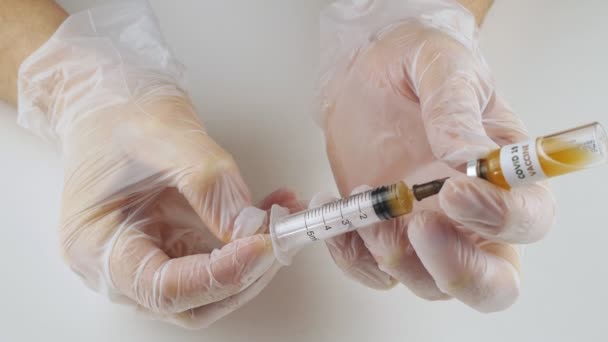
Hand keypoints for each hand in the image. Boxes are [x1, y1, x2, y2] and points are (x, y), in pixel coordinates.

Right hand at [17, 2, 302, 327]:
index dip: (219, 274)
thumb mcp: (165, 136)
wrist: (111, 106)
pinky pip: (215, 265)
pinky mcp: (171, 250)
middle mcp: (117, 267)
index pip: (163, 287)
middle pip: (190, 302)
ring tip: (282, 221)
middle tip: (279, 236)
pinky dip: (247, 247)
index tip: (262, 245)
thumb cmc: (120, 117)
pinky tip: (269, 214)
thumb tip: (250, 228)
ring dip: (252, 263)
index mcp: (96, 243)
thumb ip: (208, 183)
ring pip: (209, 293)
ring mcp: (146, 262)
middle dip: (243, 274)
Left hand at [319, 0, 555, 311]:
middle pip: (492, 285)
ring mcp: (428, 232)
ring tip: (363, 199)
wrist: (367, 78)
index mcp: (505, 176)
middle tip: (418, 227)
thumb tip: (467, 157)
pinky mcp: (384, 236)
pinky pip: (375, 273)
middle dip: (459, 271)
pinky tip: (335, 214)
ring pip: (429, 285)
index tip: (453, 188)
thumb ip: (455, 109)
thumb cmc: (417, 68)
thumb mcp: (441, 68)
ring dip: (393, 255)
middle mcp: (474, 217)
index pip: (528, 219)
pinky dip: (352, 257)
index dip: (500, 217)